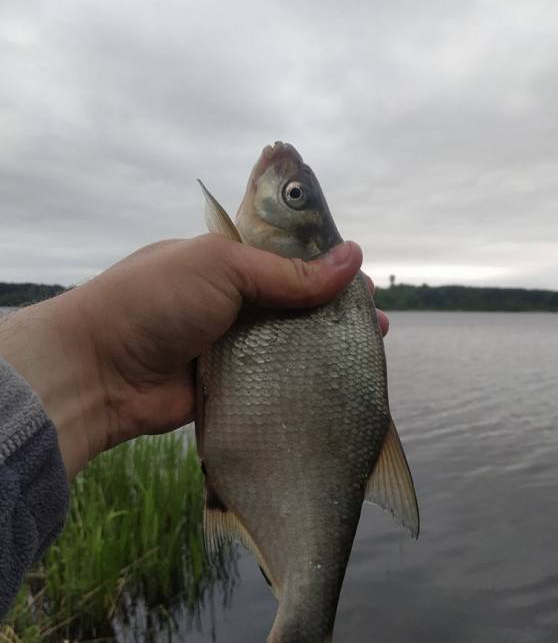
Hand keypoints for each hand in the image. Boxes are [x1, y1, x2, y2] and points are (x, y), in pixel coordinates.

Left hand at [0, 235, 387, 477]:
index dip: (326, 264)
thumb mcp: (222, 267)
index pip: (287, 257)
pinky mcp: (231, 385)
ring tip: (369, 349)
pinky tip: (338, 382)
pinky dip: (305, 381)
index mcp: (226, 261)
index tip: (361, 277)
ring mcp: (232, 345)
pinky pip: (276, 380)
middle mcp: (232, 300)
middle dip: (335, 309)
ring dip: (328, 346)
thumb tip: (354, 259)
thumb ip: (288, 272)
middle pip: (296, 303)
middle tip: (372, 320)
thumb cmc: (154, 301)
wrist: (100, 371)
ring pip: (291, 343)